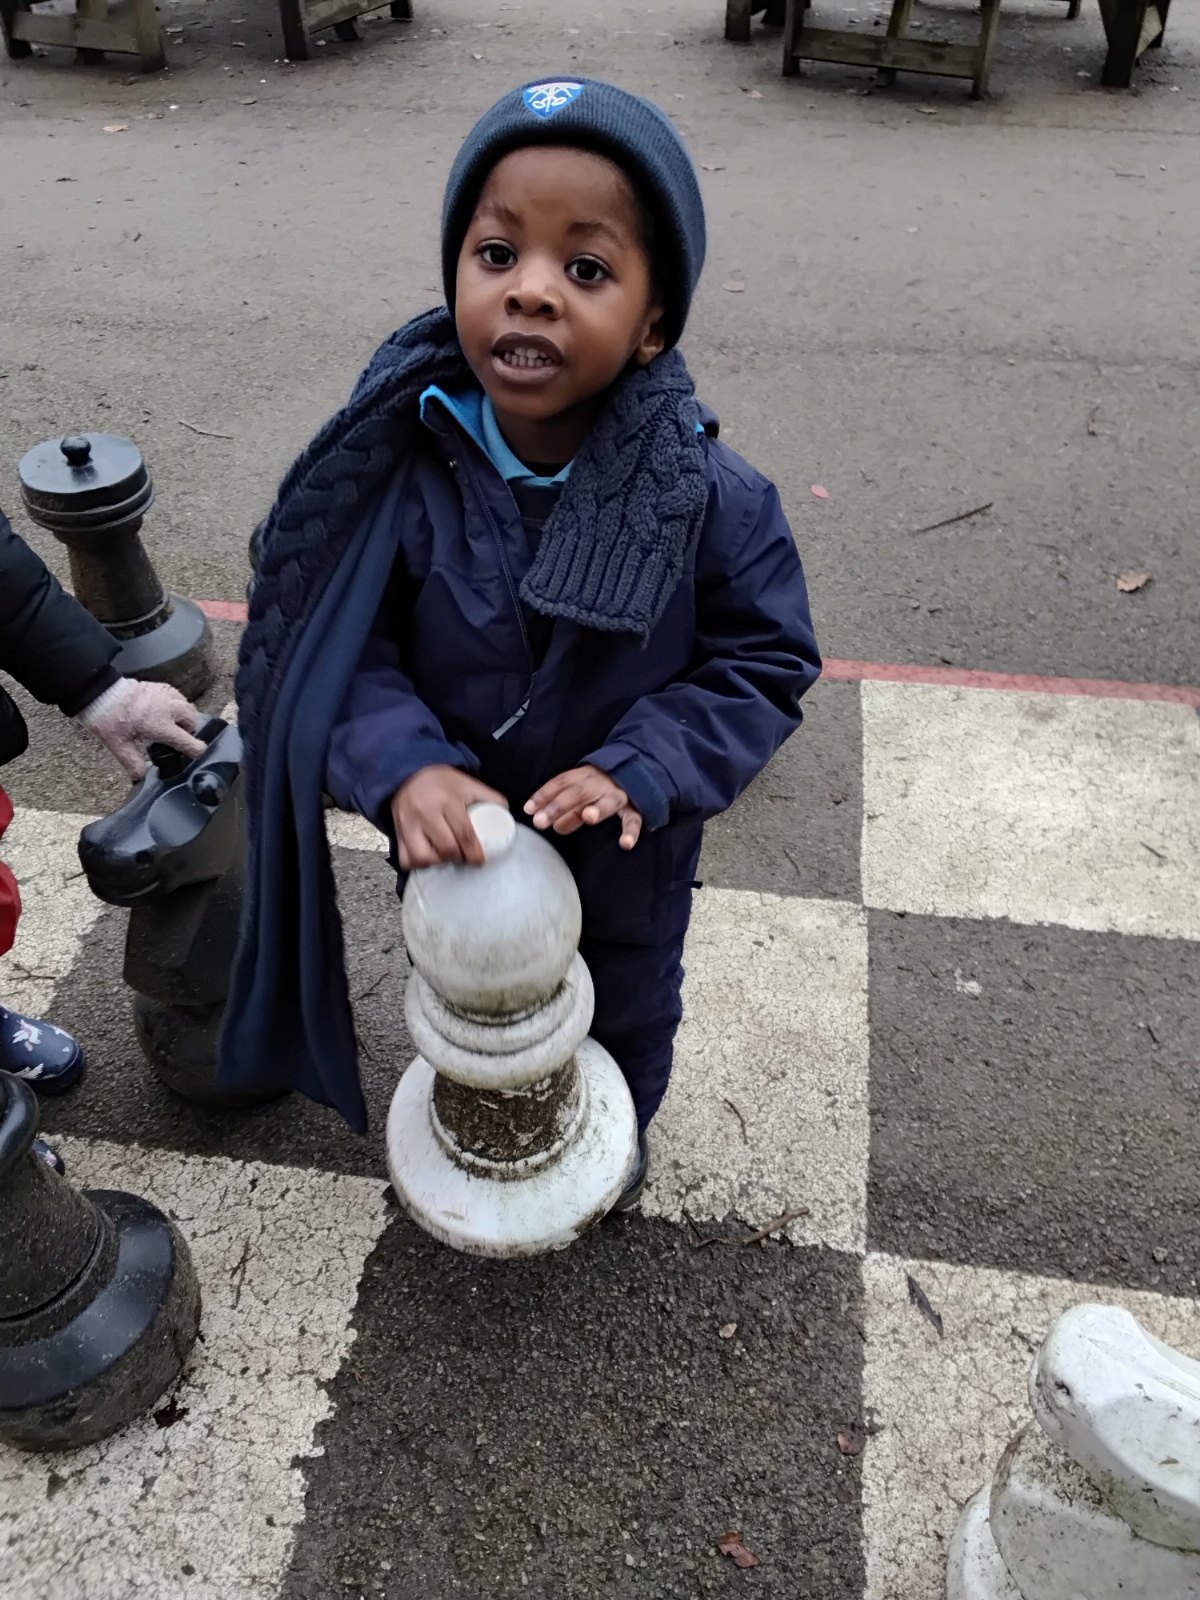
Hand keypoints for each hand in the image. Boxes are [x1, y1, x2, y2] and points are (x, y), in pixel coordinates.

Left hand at [79, 677, 205, 780]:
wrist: (99, 692)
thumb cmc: (108, 718)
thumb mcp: (117, 745)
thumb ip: (132, 763)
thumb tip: (140, 778)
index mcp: (159, 725)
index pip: (187, 740)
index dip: (195, 749)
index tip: (198, 754)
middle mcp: (167, 709)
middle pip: (193, 720)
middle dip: (189, 730)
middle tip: (176, 737)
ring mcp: (165, 695)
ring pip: (187, 706)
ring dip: (184, 716)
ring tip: (171, 723)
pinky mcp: (160, 686)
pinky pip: (177, 696)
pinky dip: (177, 704)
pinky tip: (164, 710)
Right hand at [390, 766, 508, 869]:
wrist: (409, 772)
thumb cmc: (443, 781)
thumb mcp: (468, 784)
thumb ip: (489, 798)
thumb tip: (507, 817)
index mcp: (447, 801)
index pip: (464, 834)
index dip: (475, 853)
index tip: (480, 860)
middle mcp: (426, 813)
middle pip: (446, 848)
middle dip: (459, 858)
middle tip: (464, 857)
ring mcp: (408, 824)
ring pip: (422, 856)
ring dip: (438, 862)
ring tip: (445, 857)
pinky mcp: (397, 831)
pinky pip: (405, 858)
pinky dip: (417, 863)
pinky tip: (428, 857)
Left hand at [524, 765, 641, 850]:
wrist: (638, 769)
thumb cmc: (600, 786)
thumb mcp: (580, 787)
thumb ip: (563, 804)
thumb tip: (539, 818)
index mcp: (585, 775)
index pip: (561, 782)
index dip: (544, 795)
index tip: (528, 809)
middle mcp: (601, 783)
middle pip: (579, 792)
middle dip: (559, 806)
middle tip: (541, 821)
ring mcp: (619, 795)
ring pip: (608, 802)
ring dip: (599, 808)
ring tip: (589, 816)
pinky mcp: (636, 808)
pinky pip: (634, 820)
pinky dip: (631, 831)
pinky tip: (625, 844)